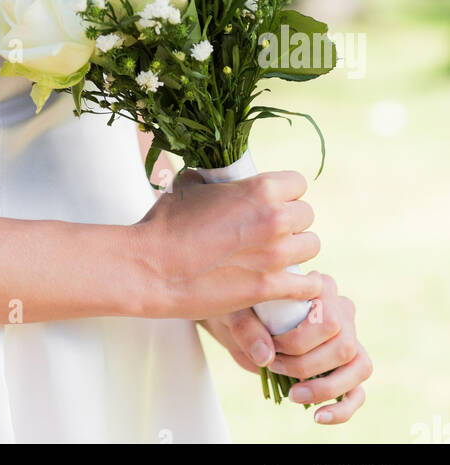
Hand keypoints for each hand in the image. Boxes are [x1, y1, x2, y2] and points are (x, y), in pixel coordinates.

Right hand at [130, 166, 322, 321]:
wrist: (152, 265)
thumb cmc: (166, 223)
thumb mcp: (190, 185)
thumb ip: (214, 180)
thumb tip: (215, 177)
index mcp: (259, 188)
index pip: (298, 183)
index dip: (285, 193)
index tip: (273, 203)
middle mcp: (275, 218)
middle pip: (307, 215)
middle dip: (292, 222)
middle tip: (272, 232)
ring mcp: (276, 254)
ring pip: (312, 246)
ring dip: (297, 250)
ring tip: (279, 256)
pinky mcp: (270, 287)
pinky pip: (309, 285)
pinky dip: (305, 286)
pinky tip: (294, 284)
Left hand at [198, 272, 371, 423]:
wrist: (239, 324)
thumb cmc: (241, 309)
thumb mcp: (234, 311)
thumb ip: (246, 327)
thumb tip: (265, 356)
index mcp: (320, 286)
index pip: (330, 317)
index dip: (300, 341)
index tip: (272, 346)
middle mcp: (341, 310)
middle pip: (344, 344)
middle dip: (306, 364)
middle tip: (274, 365)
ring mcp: (348, 340)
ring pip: (358, 367)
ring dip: (324, 387)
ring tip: (292, 395)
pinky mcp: (345, 369)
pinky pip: (358, 392)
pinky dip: (341, 410)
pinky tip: (318, 417)